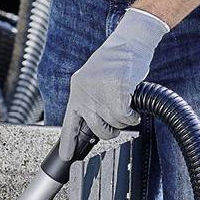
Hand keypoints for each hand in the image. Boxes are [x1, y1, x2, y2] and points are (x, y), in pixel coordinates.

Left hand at [63, 7, 169, 141]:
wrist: (128, 43)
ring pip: (114, 124)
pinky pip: (126, 117)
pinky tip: (133, 107)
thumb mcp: (93, 80)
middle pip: (97, 130)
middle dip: (110, 131)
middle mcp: (85, 94)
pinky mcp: (117, 92)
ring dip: (125, 121)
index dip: (68, 142)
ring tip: (127, 107)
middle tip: (116, 123)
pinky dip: (133, 116)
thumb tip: (92, 123)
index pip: (69, 122)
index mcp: (77, 92)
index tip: (66, 156)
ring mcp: (100, 93)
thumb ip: (90, 99)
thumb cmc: (115, 62)